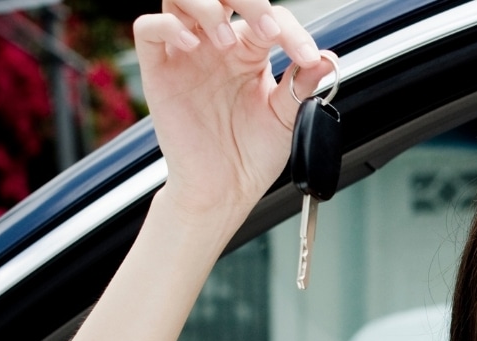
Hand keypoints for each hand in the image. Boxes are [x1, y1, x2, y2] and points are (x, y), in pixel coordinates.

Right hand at [133, 0, 335, 216]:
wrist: (225, 188)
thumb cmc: (252, 154)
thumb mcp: (286, 117)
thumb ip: (303, 85)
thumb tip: (327, 58)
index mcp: (251, 53)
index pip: (269, 18)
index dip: (290, 30)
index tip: (306, 57)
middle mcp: (217, 46)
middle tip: (267, 29)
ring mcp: (186, 55)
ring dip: (208, 8)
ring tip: (227, 42)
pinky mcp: (160, 71)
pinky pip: (149, 29)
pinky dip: (169, 27)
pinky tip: (192, 44)